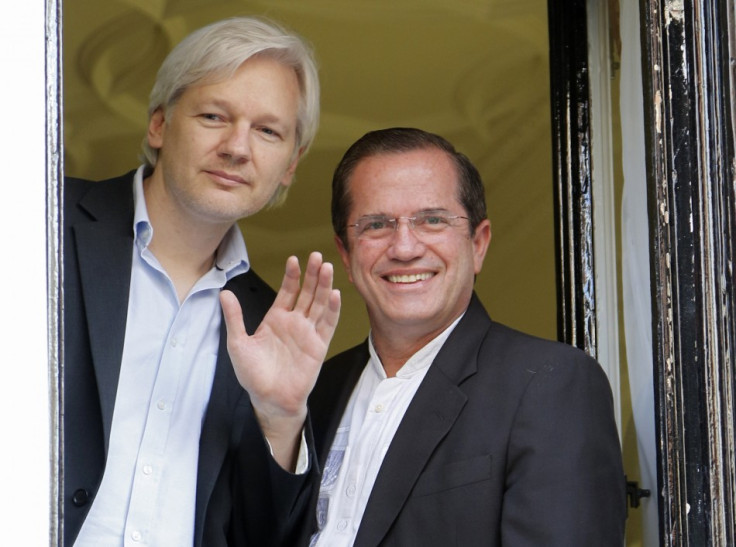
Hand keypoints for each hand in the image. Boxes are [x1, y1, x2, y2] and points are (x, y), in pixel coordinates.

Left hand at [220, 252, 340, 469]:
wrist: (268, 399)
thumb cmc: (253, 374)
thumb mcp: (238, 343)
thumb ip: (234, 317)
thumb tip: (224, 292)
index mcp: (276, 319)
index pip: (288, 291)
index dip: (292, 276)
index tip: (293, 260)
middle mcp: (295, 322)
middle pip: (307, 292)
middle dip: (312, 274)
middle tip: (316, 256)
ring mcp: (308, 333)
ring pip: (319, 304)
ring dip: (324, 286)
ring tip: (327, 268)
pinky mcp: (318, 345)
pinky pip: (327, 324)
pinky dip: (332, 309)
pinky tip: (335, 294)